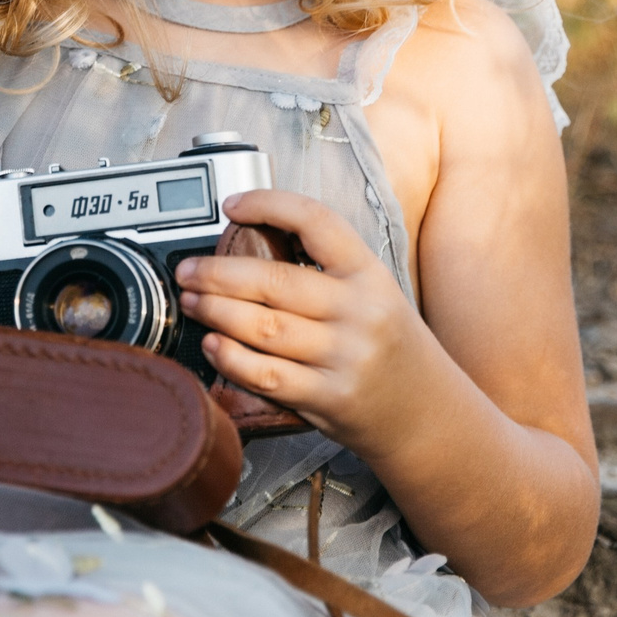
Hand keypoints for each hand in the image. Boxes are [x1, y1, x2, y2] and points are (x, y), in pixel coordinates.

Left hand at [172, 189, 444, 455]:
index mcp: (369, 274)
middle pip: (275, 280)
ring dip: (216, 311)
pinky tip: (212, 345)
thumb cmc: (389, 346)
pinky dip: (232, 358)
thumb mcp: (373, 293)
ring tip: (191, 302)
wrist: (428, 412)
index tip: (232, 205)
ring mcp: (346, 357)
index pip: (316, 221)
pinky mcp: (331, 398)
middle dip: (218, 273)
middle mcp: (360, 312)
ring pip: (265, 327)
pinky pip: (269, 375)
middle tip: (188, 271)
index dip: (269, 204)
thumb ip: (324, 269)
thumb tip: (251, 242)